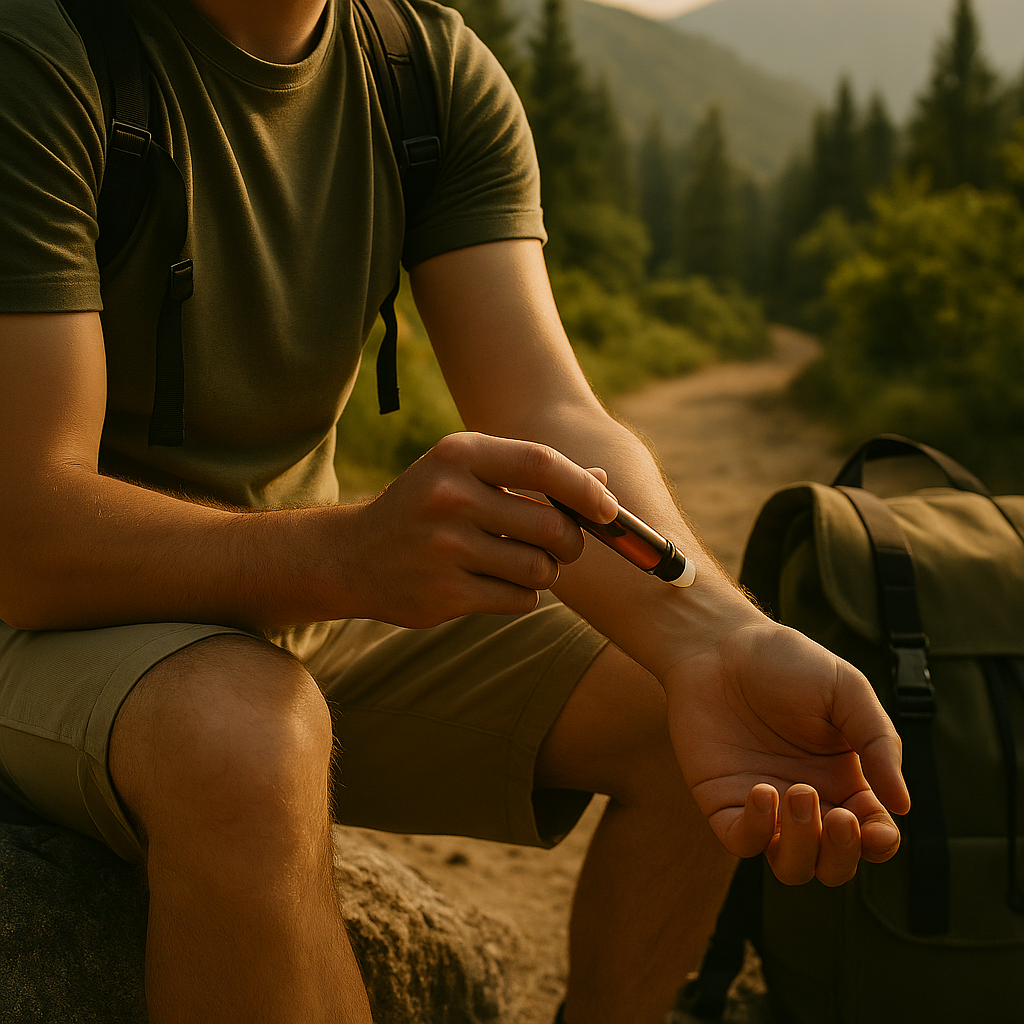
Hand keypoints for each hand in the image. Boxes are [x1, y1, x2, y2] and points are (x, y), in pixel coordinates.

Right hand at [338, 432, 616, 627]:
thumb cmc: (427, 507)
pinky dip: (523, 595)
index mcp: (457, 454)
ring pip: (540, 569)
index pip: (542, 464)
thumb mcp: (467, 473)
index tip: (608, 508)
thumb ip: (532, 475)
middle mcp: (450, 497)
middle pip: (551, 525)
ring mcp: (445, 548)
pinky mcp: (444, 594)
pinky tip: (495, 583)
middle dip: (571, 541)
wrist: (353, 556)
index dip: (585, 489)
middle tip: (563, 545)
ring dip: (545, 572)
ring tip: (521, 563)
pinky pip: (520, 600)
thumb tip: (603, 483)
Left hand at [664, 618, 909, 885]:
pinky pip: (742, 842)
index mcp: (844, 780)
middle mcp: (806, 802)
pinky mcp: (722, 801)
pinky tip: (762, 792)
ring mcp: (763, 806)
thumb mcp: (847, 691)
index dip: (879, 843)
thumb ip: (878, 743)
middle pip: (833, 865)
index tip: (876, 828)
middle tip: (838, 816)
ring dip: (802, 845)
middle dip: (841, 854)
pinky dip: (756, 830)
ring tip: (797, 792)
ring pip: (791, 866)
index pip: (872, 836)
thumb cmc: (785, 661)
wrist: (719, 644)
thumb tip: (902, 806)